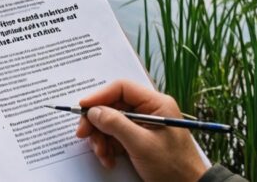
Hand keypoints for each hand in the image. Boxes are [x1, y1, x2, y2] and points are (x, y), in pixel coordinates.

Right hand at [76, 80, 207, 181]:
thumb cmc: (173, 167)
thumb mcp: (142, 145)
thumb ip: (116, 124)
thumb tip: (93, 111)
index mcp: (156, 104)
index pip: (122, 89)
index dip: (99, 96)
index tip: (83, 107)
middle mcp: (149, 111)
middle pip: (113, 106)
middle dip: (97, 122)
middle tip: (83, 134)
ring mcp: (143, 126)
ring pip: (111, 123)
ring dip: (101, 139)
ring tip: (102, 154)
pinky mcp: (138, 140)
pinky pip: (115, 137)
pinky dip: (108, 148)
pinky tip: (109, 159)